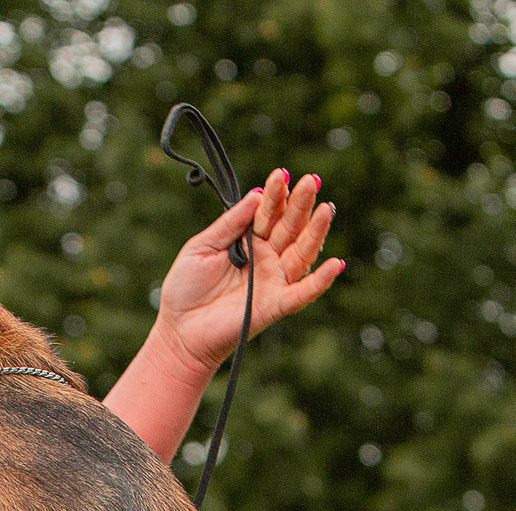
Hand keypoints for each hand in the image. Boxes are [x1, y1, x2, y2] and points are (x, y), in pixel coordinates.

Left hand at [152, 168, 344, 372]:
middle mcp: (266, 258)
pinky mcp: (275, 305)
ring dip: (316, 232)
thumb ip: (230, 223)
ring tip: (326, 208)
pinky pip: (303, 293)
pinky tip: (336, 264)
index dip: (276, 195)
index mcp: (249, 241)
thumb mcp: (203, 246)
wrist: (179, 331)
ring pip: (301, 253)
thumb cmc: (186, 289)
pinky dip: (321, 281)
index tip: (281, 174)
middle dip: (301, 204)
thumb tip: (257, 194)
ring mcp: (273, 281)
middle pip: (290, 227)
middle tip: (312, 180)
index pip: (268, 213)